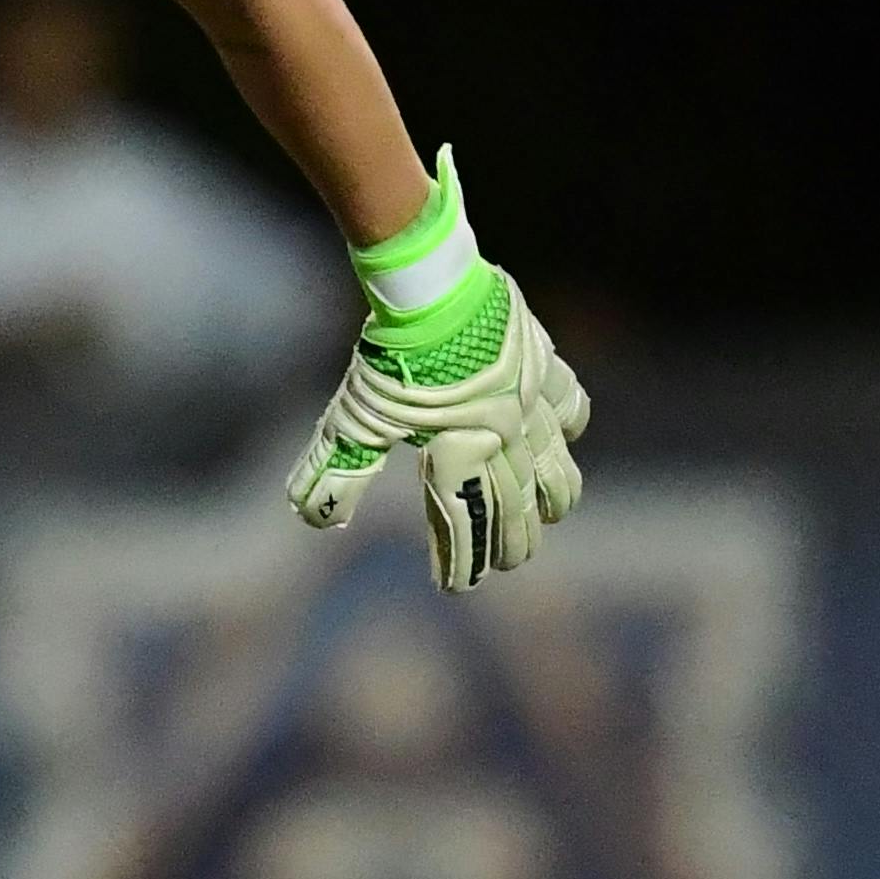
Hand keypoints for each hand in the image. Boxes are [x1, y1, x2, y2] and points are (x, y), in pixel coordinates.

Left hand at [282, 150, 590, 589]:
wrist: (434, 290)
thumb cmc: (391, 359)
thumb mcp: (355, 420)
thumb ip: (337, 472)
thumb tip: (310, 518)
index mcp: (463, 457)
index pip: (464, 523)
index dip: (461, 560)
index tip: (456, 588)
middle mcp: (507, 438)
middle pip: (516, 505)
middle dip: (511, 541)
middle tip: (508, 563)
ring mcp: (531, 402)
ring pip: (555, 465)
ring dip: (551, 496)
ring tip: (551, 514)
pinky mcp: (542, 366)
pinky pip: (569, 403)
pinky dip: (568, 425)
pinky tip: (566, 434)